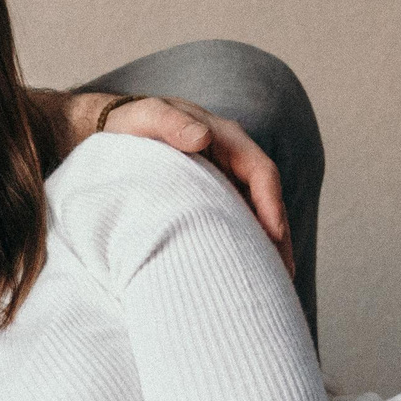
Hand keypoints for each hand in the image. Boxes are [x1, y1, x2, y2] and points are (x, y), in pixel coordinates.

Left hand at [87, 94, 292, 275]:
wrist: (116, 129)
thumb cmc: (132, 123)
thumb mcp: (147, 116)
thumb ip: (170, 123)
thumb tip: (203, 138)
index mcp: (225, 138)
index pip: (260, 171)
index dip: (271, 203)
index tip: (274, 235)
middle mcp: (232, 160)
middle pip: (266, 200)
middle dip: (278, 237)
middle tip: (285, 274)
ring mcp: (224, 180)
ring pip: (255, 215)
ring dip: (267, 247)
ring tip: (274, 284)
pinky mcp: (213, 198)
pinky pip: (236, 222)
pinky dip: (245, 246)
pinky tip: (245, 272)